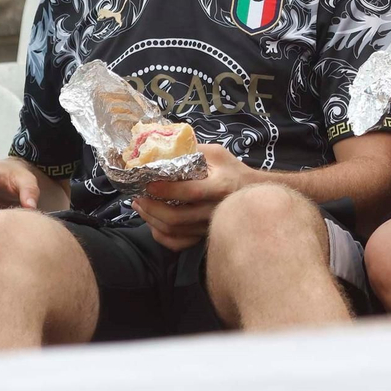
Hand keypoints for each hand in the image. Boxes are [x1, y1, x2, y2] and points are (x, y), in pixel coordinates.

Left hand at [132, 144, 250, 250]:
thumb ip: (193, 150)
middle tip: (137, 198)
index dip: (167, 189)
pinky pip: (178, 243)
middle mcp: (213, 210)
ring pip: (174, 231)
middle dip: (151, 208)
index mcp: (219, 187)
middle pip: (177, 217)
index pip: (190, 192)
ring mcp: (208, 227)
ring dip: (151, 220)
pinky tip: (153, 223)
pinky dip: (161, 236)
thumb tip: (163, 146)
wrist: (253, 195)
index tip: (148, 183)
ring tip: (139, 206)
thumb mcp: (217, 153)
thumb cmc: (233, 171)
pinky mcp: (204, 237)